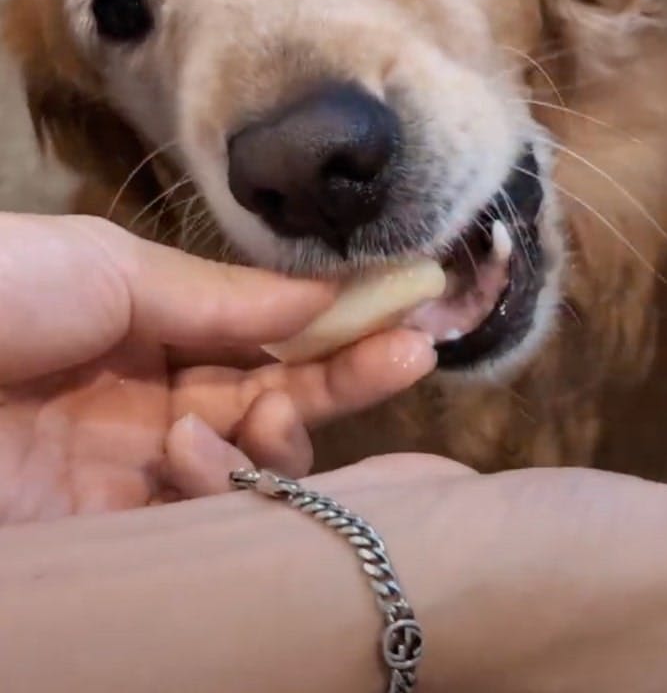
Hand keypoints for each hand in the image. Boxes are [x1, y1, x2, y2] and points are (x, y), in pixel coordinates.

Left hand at [0, 213, 437, 522]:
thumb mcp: (111, 268)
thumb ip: (228, 298)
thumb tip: (328, 295)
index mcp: (144, 330)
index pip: (265, 336)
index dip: (338, 325)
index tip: (413, 311)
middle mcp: (148, 403)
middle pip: (275, 400)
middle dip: (347, 378)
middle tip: (414, 357)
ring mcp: (130, 474)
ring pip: (253, 467)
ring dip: (282, 435)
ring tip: (265, 415)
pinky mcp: (112, 540)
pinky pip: (204, 522)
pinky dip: (228, 489)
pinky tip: (201, 451)